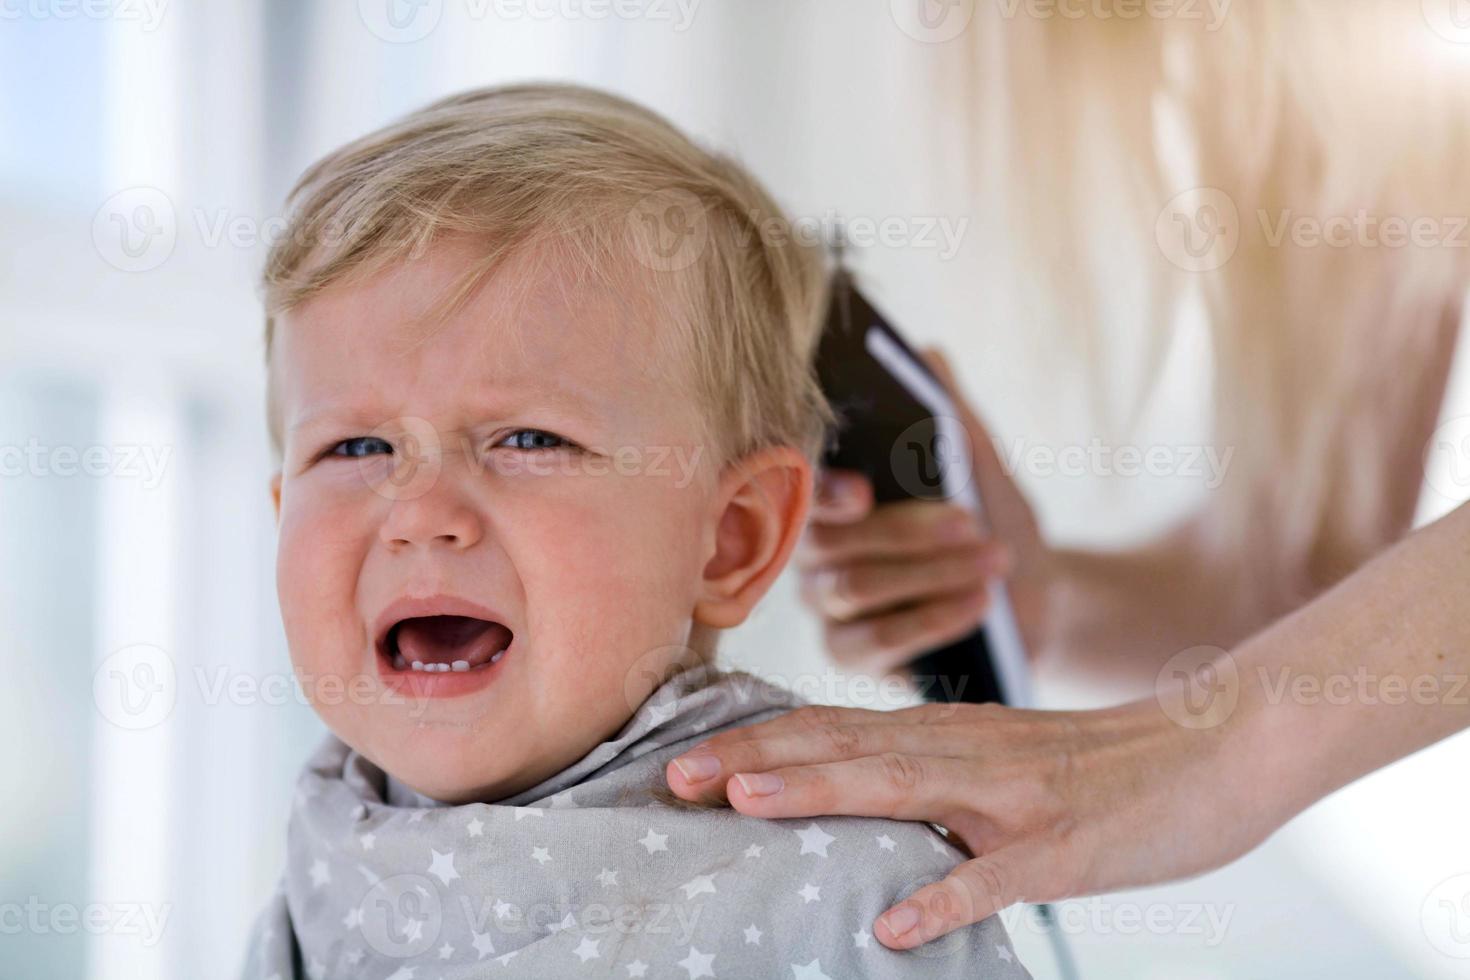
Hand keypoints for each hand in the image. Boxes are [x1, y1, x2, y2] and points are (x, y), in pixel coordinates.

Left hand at [664, 696, 1270, 949]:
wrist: (1213, 749)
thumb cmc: (1098, 766)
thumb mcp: (1000, 760)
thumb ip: (929, 774)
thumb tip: (853, 800)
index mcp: (946, 734)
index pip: (832, 731)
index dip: (756, 740)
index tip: (684, 756)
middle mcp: (966, 751)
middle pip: (844, 747)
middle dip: (756, 758)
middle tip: (676, 775)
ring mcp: (1014, 796)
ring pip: (903, 786)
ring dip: (821, 792)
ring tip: (745, 802)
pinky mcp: (1065, 844)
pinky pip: (997, 877)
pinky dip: (943, 897)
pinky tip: (894, 927)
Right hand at [796, 348, 1049, 677]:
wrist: (1033, 597)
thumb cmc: (992, 521)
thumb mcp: (982, 468)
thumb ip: (953, 417)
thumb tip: (930, 356)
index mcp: (830, 492)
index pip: (796, 484)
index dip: (819, 488)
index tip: (863, 489)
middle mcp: (812, 548)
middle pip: (828, 541)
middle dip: (904, 530)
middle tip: (969, 518)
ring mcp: (826, 605)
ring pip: (854, 588)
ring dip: (931, 572)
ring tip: (996, 559)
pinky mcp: (849, 654)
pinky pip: (874, 640)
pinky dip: (932, 617)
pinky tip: (979, 602)